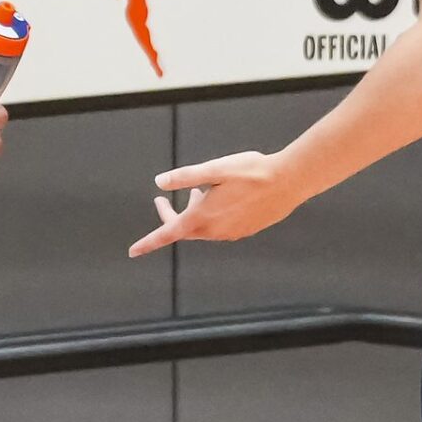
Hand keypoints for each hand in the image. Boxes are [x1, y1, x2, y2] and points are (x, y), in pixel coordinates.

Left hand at [128, 151, 304, 257]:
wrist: (288, 182)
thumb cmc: (251, 172)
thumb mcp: (215, 169)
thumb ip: (185, 177)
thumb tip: (159, 182)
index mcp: (203, 217)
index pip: (167, 233)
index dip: (148, 242)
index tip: (133, 251)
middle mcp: (215, 231)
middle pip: (183, 229)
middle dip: (169, 216)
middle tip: (161, 199)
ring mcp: (230, 233)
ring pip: (202, 227)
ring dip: (193, 212)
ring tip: (196, 192)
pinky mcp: (244, 230)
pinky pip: (218, 227)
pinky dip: (210, 215)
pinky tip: (219, 198)